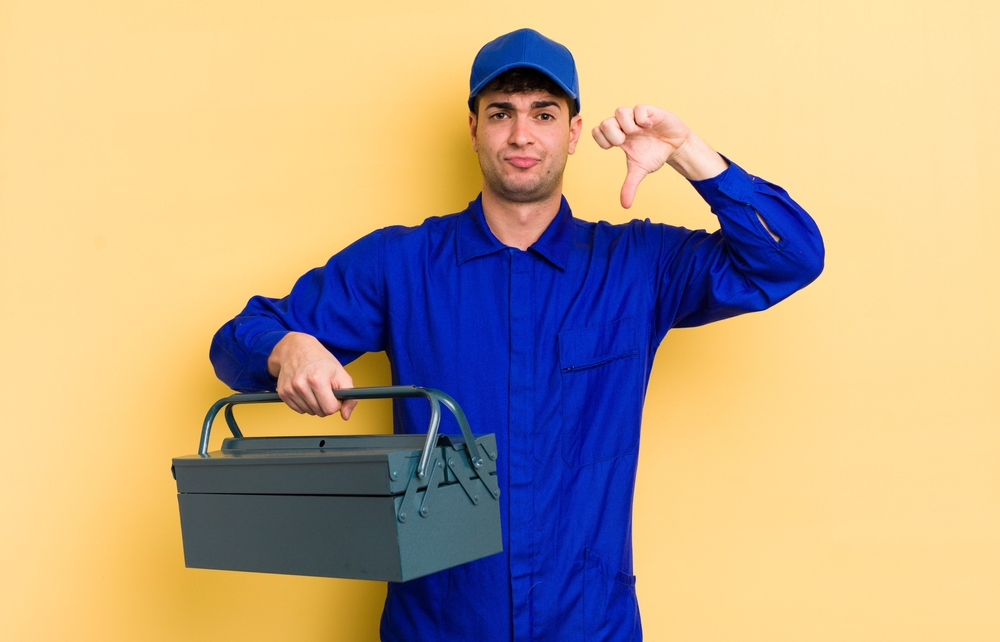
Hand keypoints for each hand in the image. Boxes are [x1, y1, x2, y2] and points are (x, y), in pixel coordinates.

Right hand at [267, 332, 357, 418]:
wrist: (296, 349)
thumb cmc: (320, 361)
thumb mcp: (341, 374)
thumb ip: (350, 397)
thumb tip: (346, 415)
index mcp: (317, 379)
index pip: (330, 409)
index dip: (336, 403)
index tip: (334, 393)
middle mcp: (301, 384)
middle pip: (320, 412)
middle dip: (325, 403)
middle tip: (324, 389)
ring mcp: (290, 389)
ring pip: (309, 412)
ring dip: (315, 404)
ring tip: (314, 388)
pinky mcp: (283, 393)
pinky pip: (299, 410)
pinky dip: (305, 403)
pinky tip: (306, 390)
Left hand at [592, 105, 726, 207]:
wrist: (675, 145)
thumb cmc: (654, 154)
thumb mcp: (640, 170)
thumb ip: (630, 185)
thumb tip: (624, 205)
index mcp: (618, 137)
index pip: (597, 132)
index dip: (602, 141)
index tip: (616, 147)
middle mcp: (624, 125)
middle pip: (605, 123)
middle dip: (614, 135)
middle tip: (626, 142)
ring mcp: (635, 117)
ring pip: (620, 112)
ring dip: (628, 126)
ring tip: (639, 133)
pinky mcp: (649, 111)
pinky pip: (638, 109)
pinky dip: (642, 119)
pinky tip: (649, 126)